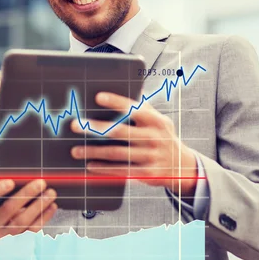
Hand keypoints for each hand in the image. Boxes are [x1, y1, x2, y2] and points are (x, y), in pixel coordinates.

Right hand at [0, 179, 57, 239]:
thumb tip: (19, 175)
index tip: (10, 182)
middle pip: (8, 209)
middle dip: (26, 195)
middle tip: (41, 183)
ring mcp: (4, 236)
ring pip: (22, 221)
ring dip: (39, 206)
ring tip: (51, 193)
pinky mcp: (17, 241)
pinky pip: (32, 230)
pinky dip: (44, 217)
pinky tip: (51, 206)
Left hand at [70, 92, 197, 197]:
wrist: (183, 167)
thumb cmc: (163, 137)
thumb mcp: (160, 120)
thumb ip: (143, 106)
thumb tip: (129, 85)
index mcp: (156, 121)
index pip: (134, 108)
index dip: (116, 102)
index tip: (97, 97)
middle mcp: (154, 137)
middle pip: (120, 131)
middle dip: (95, 128)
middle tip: (75, 125)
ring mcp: (150, 157)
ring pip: (116, 153)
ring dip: (93, 152)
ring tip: (75, 150)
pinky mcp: (147, 174)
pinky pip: (121, 171)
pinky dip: (104, 169)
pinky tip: (89, 165)